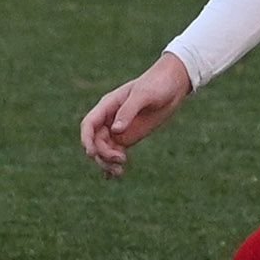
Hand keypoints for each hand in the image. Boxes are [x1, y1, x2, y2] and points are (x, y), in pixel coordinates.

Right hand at [81, 54, 195, 177]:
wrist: (173, 85)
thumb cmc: (157, 84)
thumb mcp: (144, 95)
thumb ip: (128, 111)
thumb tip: (115, 130)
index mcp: (108, 105)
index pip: (89, 124)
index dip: (86, 139)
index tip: (92, 153)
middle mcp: (110, 119)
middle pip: (95, 141)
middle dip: (102, 154)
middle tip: (120, 160)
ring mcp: (118, 129)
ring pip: (104, 150)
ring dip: (107, 162)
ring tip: (120, 172)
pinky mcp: (128, 137)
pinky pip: (115, 152)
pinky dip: (113, 164)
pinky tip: (116, 176)